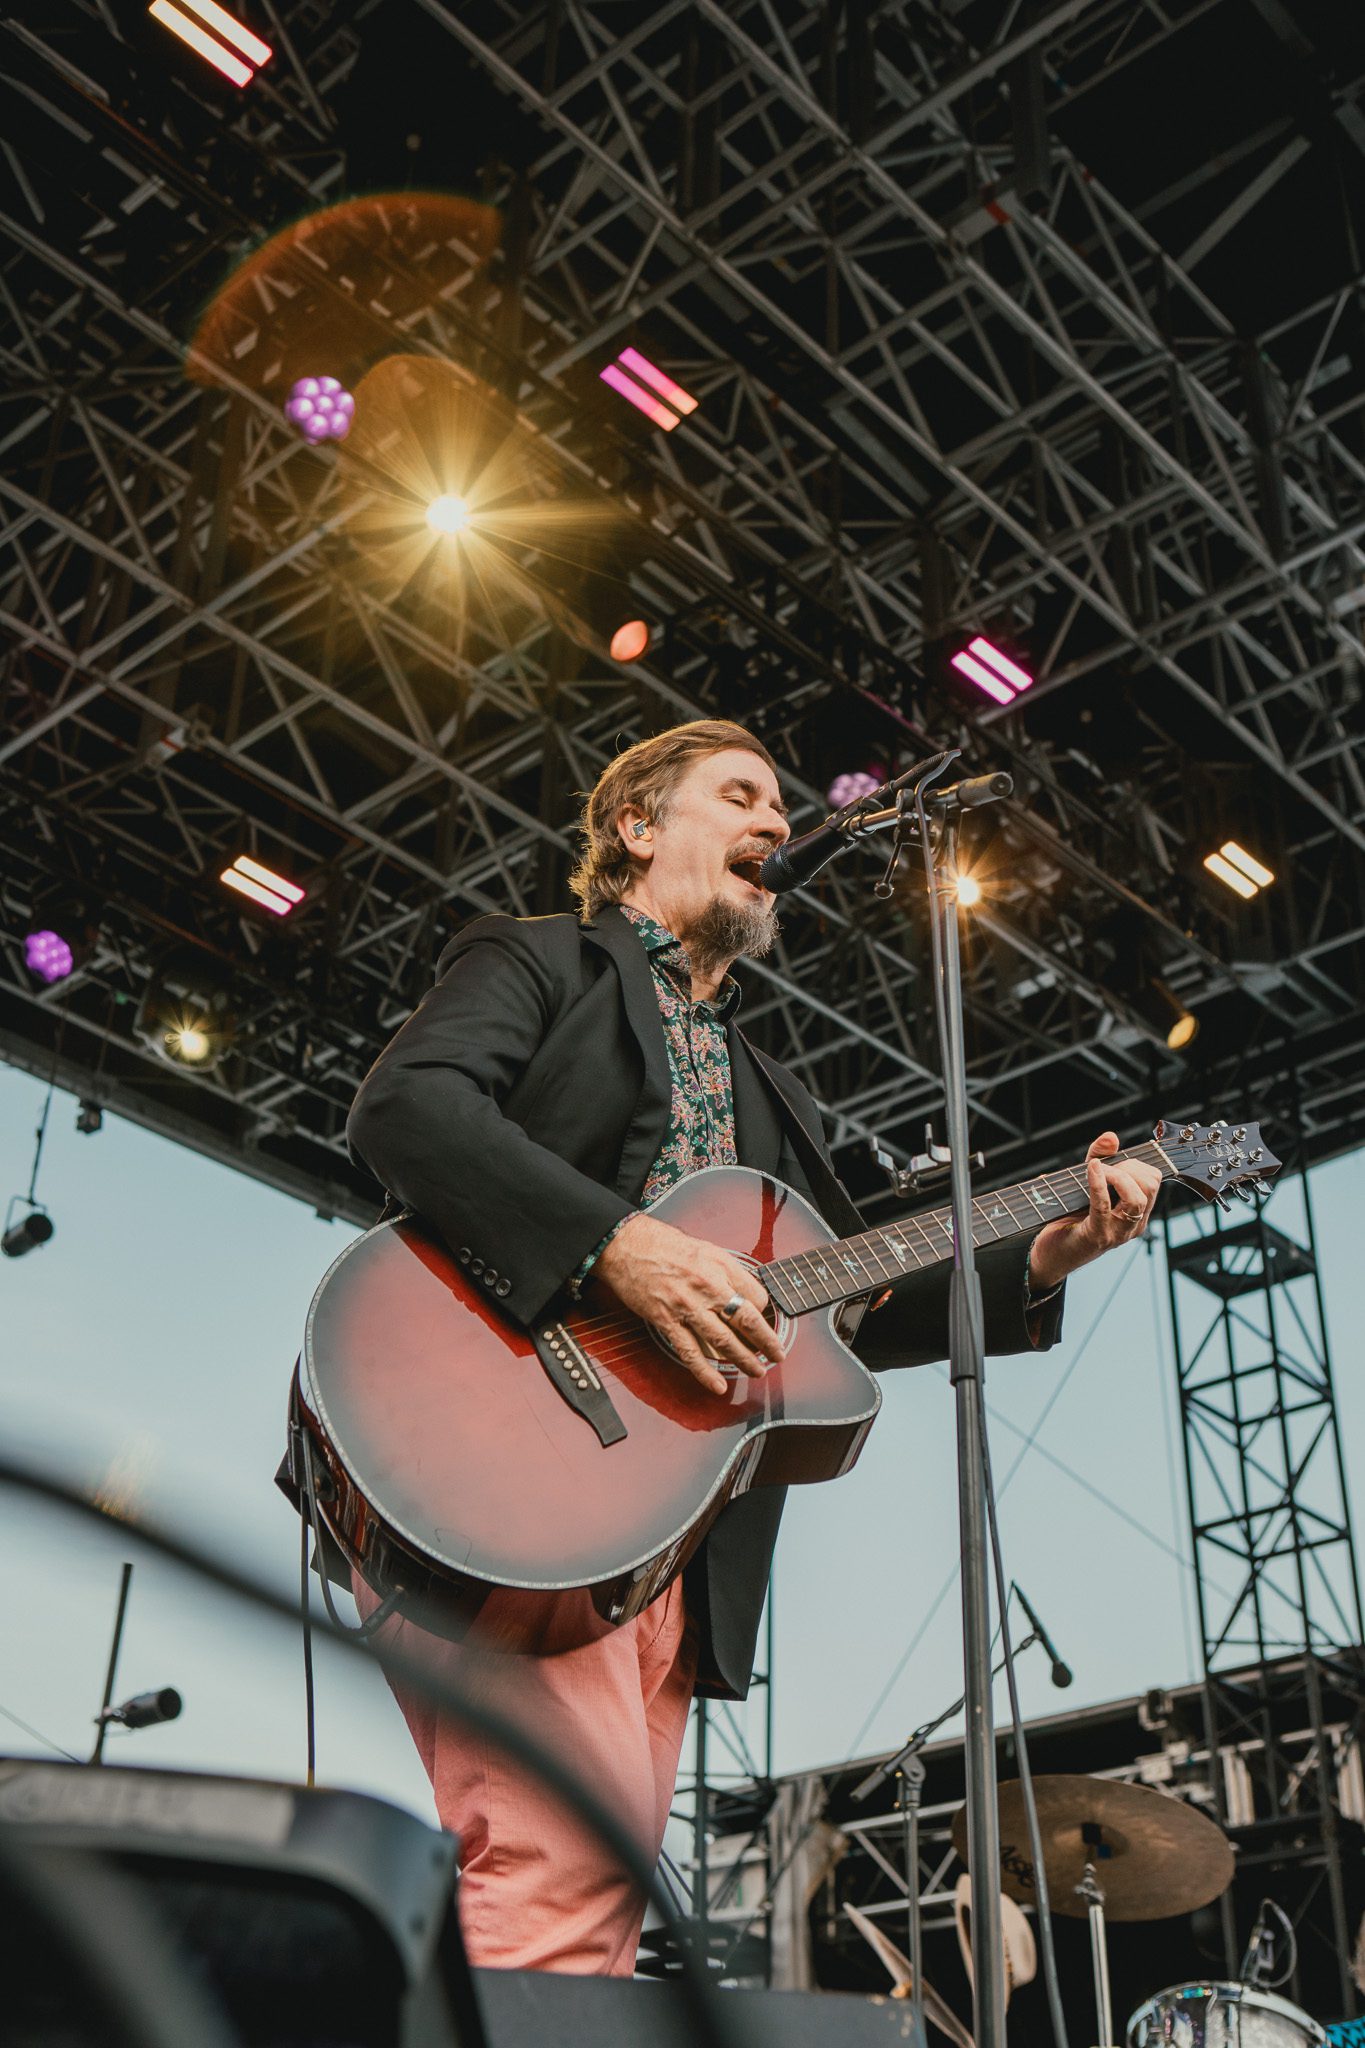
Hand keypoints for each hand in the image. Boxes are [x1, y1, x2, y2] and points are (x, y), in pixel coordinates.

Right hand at [594, 1212, 783, 1395]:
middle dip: (766, 1342)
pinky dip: (705, 1372)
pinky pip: (690, 1351)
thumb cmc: (664, 1245)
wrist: (626, 1246)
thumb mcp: (706, 1248)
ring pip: (723, 1340)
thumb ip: (727, 1271)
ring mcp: (687, 1306)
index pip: (756, 1295)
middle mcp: (707, 1286)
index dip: (765, 1310)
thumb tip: (745, 1291)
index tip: (766, 1320)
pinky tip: (717, 1384)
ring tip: (757, 1371)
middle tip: (777, 1355)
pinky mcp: (666, 1320)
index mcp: (720, 1266)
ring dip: (743, 1359)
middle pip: (747, 1320)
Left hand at [1028, 1131, 1162, 1293]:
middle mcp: (1133, 1224)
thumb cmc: (1070, 1218)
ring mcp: (1118, 1232)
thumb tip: (1111, 1137)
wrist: (1050, 1254)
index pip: (1154, 1179)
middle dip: (1128, 1167)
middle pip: (1150, 1185)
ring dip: (1116, 1175)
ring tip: (1097, 1170)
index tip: (1114, 1162)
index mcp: (1137, 1213)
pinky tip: (1092, 1169)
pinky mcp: (1098, 1235)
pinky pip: (1105, 1205)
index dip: (1135, 1163)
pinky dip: (1098, 1182)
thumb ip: (1099, 1158)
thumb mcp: (1086, 1183)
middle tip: (1105, 1168)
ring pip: (1136, 1197)